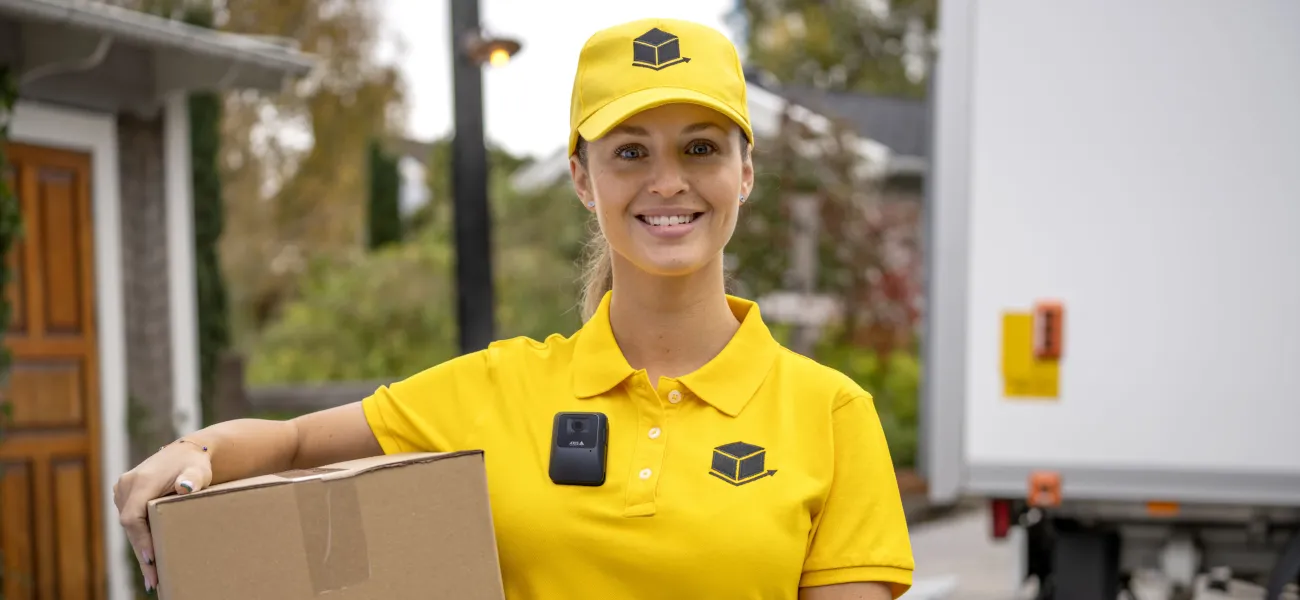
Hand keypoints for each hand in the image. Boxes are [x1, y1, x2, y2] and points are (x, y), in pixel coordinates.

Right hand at [113, 440, 212, 591]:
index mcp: (141, 481)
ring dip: (139, 547)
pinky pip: (130, 519)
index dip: (140, 540)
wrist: (187, 450)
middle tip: (153, 580)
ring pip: (129, 525)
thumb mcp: (198, 470)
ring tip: (152, 576)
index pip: (133, 517)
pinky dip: (139, 537)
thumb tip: (186, 487)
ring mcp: (123, 489)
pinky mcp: (125, 494)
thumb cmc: (195, 463)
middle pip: (129, 525)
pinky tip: (148, 557)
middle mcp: (127, 485)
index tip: (150, 560)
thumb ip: (193, 478)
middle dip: (142, 552)